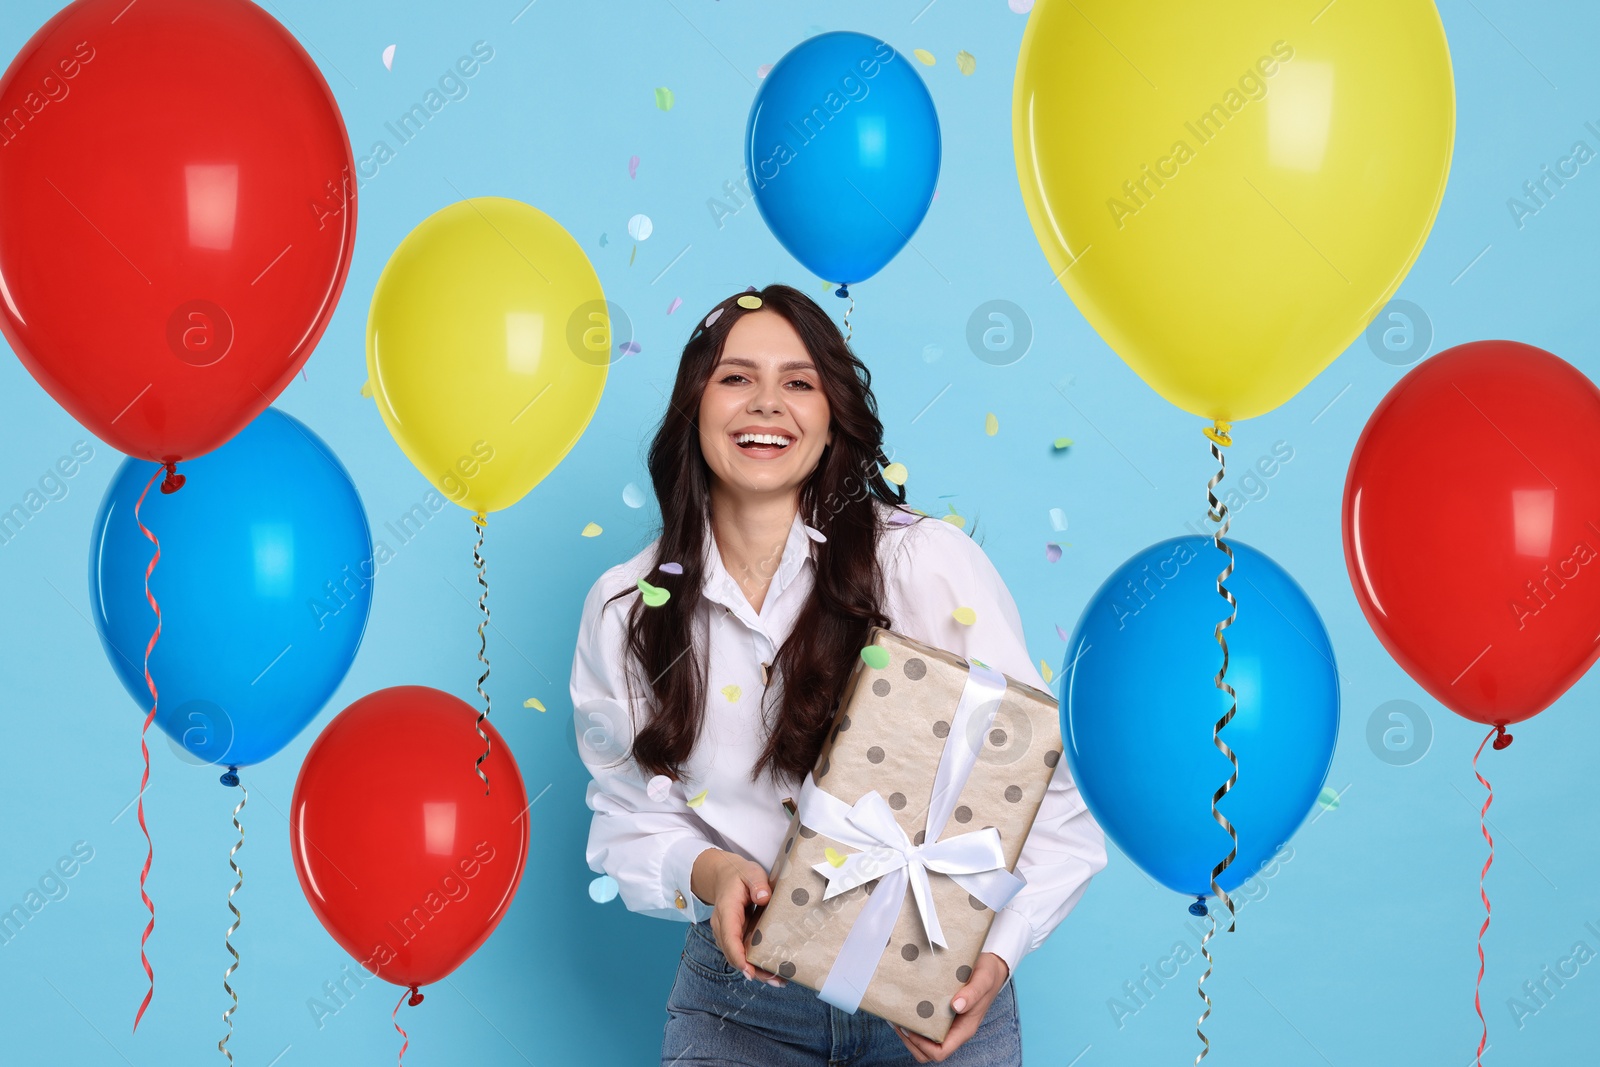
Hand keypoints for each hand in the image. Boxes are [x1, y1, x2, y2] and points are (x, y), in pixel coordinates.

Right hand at [690, 848, 786, 985]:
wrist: (724, 877)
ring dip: (756, 970)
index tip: (749, 970)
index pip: (729, 937)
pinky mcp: (735, 937)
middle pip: (733, 954)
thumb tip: (764, 897)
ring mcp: (727, 934)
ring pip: (738, 957)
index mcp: (726, 910)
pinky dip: (755, 964)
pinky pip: (743, 953)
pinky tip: (774, 971)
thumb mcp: (750, 872)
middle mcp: (723, 926)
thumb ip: (757, 883)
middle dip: (752, 970)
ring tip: (779, 980)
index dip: (738, 956)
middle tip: (775, 980)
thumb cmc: (738, 875)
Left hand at [893, 952, 1009, 1062]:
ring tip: (898, 1016)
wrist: (991, 966)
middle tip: (899, 1023)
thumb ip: (972, 994)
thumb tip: (956, 1006)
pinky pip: (925, 1024)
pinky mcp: (941, 1012)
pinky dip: (913, 1019)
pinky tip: (905, 1006)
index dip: (924, 1046)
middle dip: (911, 1042)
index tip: (912, 1029)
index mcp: (964, 1029)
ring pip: (924, 1041)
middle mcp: (954, 1030)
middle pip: (929, 1051)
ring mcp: (947, 1022)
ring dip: (909, 1033)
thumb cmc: (988, 975)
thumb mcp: (983, 981)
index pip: (941, 1051)